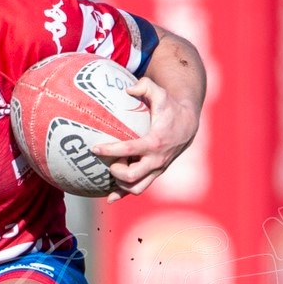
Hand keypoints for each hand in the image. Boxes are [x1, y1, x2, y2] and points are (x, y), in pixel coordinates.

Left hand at [90, 74, 197, 200]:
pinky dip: (124, 194)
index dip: (110, 150)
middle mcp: (156, 160)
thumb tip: (127, 89)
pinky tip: (110, 197)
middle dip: (115, 171)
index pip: (129, 150)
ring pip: (136, 188)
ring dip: (120, 184)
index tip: (94, 148)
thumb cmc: (170, 108)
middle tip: (107, 161)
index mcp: (155, 142)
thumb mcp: (161, 94)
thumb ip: (145, 87)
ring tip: (112, 170)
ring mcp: (157, 169)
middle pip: (132, 176)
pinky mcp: (155, 174)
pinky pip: (139, 189)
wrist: (188, 125)